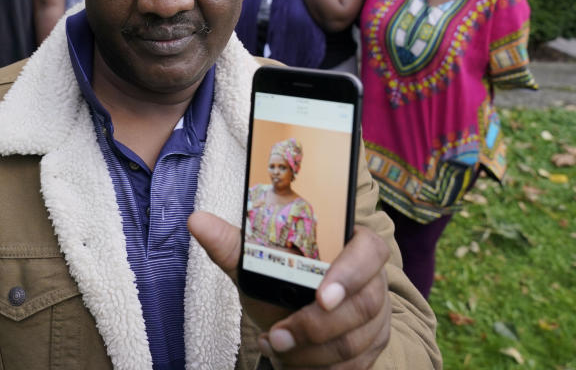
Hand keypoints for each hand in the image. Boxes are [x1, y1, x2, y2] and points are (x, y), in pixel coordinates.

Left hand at [189, 212, 390, 368]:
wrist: (291, 320)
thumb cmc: (279, 284)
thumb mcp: (256, 265)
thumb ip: (231, 245)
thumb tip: (197, 221)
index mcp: (352, 245)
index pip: (369, 252)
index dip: (350, 274)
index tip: (320, 297)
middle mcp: (373, 280)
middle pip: (362, 305)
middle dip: (314, 327)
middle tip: (277, 334)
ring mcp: (377, 317)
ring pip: (355, 342)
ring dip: (310, 352)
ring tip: (275, 346)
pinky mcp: (373, 348)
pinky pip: (354, 367)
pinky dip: (317, 369)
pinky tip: (290, 361)